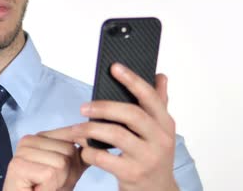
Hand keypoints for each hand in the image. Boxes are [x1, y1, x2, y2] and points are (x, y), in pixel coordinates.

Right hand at [3, 127, 88, 190]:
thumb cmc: (46, 190)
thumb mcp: (68, 170)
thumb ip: (79, 154)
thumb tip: (94, 141)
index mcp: (40, 137)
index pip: (72, 137)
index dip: (74, 162)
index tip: (60, 175)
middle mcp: (28, 140)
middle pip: (69, 151)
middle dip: (67, 174)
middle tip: (51, 183)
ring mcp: (21, 151)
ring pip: (61, 163)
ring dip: (58, 182)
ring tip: (45, 187)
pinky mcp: (17, 165)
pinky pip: (50, 174)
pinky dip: (50, 188)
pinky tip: (38, 190)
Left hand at [72, 63, 178, 190]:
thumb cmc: (153, 156)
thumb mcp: (161, 131)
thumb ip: (159, 104)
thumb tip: (160, 76)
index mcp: (165, 124)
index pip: (150, 97)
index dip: (132, 80)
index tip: (114, 67)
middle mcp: (160, 139)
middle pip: (131, 114)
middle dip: (104, 107)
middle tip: (84, 107)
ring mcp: (147, 157)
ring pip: (115, 135)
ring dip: (90, 129)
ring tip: (76, 129)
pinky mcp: (133, 174)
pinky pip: (105, 158)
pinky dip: (90, 152)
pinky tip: (84, 149)